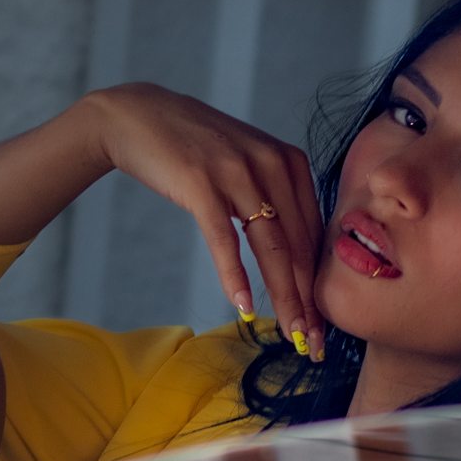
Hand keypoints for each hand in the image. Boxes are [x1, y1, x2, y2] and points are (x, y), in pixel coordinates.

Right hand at [82, 83, 326, 356]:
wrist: (138, 117)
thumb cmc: (192, 148)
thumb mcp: (244, 164)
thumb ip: (272, 196)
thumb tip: (294, 247)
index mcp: (290, 161)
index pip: (313, 234)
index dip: (320, 284)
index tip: (323, 323)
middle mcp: (272, 163)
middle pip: (298, 245)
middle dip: (308, 300)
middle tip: (315, 343)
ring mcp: (238, 172)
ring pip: (271, 246)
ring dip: (283, 296)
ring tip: (291, 334)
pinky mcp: (202, 183)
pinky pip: (224, 239)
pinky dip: (235, 275)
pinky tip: (244, 306)